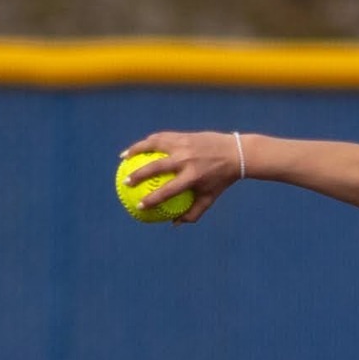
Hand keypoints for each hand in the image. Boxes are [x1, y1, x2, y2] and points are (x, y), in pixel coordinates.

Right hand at [118, 130, 244, 223]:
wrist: (235, 153)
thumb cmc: (221, 179)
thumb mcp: (210, 197)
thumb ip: (193, 212)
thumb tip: (174, 224)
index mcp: (193, 177)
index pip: (168, 191)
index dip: (152, 199)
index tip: (139, 206)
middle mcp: (186, 160)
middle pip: (156, 167)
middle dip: (138, 175)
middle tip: (124, 182)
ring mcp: (184, 145)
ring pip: (154, 145)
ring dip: (136, 150)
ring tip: (123, 157)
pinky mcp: (183, 135)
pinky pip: (160, 138)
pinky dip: (147, 142)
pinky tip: (138, 147)